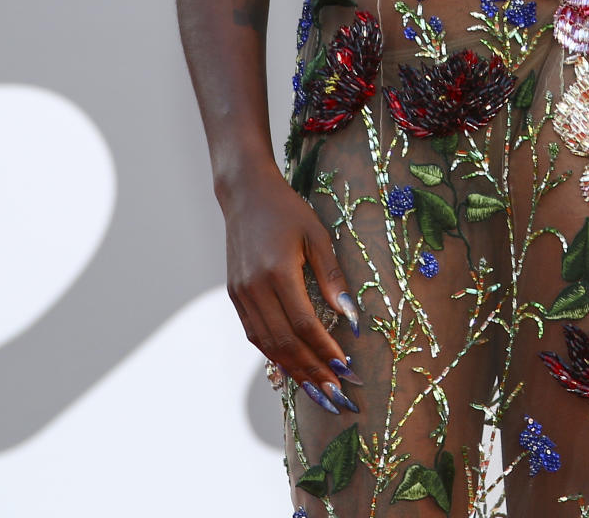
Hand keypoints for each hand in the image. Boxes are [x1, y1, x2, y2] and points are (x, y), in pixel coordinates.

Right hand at [222, 166, 362, 415]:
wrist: (245, 194)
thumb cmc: (288, 210)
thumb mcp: (317, 235)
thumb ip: (333, 277)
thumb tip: (353, 319)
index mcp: (277, 271)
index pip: (305, 325)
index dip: (326, 351)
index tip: (347, 370)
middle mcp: (255, 288)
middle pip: (286, 343)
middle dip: (312, 372)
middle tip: (336, 395)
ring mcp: (241, 294)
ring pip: (268, 345)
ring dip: (294, 371)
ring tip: (318, 391)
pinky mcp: (235, 295)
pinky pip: (255, 334)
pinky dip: (275, 355)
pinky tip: (292, 367)